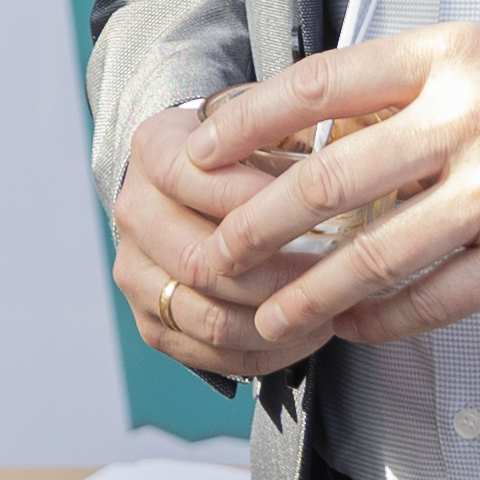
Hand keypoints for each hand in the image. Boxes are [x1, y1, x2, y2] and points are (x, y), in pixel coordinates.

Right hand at [110, 95, 335, 382]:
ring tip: (326, 310)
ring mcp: (134, 272)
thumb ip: (288, 133)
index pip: (198, 181)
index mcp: (154, 151)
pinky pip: (207, 355)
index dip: (259, 202)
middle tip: (335, 274)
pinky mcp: (150, 321)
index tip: (318, 210)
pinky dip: (264, 353)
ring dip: (275, 322)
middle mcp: (133, 212)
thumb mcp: (259, 124)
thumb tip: (345, 162)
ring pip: (206, 317)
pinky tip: (305, 336)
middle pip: (199, 262)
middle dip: (276, 276)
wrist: (193, 186)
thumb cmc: (243, 156)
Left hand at [194, 23, 479, 357]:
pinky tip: (353, 328)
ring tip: (268, 313)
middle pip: (331, 178)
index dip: (248, 121)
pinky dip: (385, 319)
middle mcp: (465, 120)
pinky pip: (436, 296)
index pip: (319, 85)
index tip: (199, 148)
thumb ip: (411, 86)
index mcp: (447, 57)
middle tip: (214, 250)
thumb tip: (321, 126)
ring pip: (375, 252)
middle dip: (259, 222)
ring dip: (309, 291)